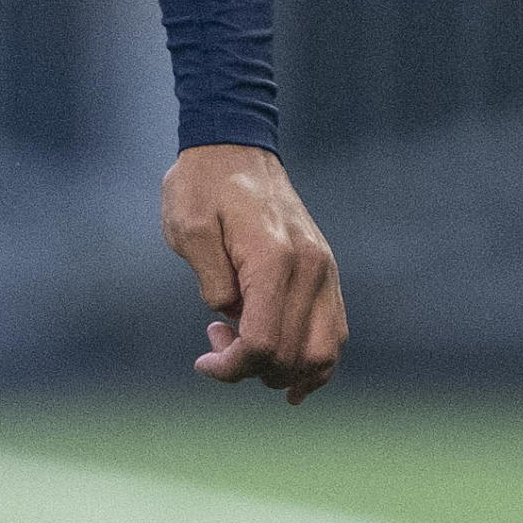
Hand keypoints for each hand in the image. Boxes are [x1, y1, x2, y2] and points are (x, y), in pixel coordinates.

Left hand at [164, 143, 343, 397]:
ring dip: (284, 371)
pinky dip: (314, 362)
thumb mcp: (188, 229)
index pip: (263, 342)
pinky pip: (334, 333)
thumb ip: (211, 280)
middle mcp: (311, 268)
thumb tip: (231, 316)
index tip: (203, 360)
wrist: (235, 149)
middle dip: (251, 368)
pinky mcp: (327, 273)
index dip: (232, 365)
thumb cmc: (202, 187)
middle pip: (294, 355)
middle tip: (215, 339)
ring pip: (324, 353)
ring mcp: (325, 271)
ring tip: (245, 351)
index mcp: (274, 258)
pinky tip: (285, 373)